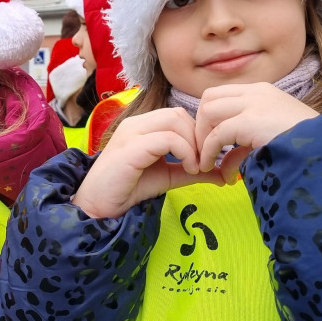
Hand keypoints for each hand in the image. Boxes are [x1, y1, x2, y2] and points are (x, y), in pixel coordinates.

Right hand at [72, 107, 224, 218]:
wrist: (98, 206)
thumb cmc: (128, 189)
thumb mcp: (168, 176)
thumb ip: (192, 171)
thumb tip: (223, 175)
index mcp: (143, 126)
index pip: (179, 114)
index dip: (197, 134)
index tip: (205, 159)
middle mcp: (136, 123)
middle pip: (179, 114)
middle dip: (198, 137)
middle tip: (204, 163)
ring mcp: (132, 132)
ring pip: (176, 120)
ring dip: (194, 144)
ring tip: (196, 168)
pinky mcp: (131, 147)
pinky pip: (168, 138)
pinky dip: (185, 152)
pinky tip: (189, 169)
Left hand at [193, 83, 318, 172]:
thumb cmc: (306, 149)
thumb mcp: (269, 143)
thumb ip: (242, 151)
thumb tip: (223, 170)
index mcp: (262, 92)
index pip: (220, 95)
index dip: (207, 119)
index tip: (208, 143)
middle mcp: (257, 92)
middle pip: (208, 98)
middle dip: (200, 125)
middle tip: (203, 152)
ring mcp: (255, 104)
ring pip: (208, 111)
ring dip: (201, 137)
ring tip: (205, 161)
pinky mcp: (252, 121)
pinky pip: (217, 133)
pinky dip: (208, 151)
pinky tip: (210, 166)